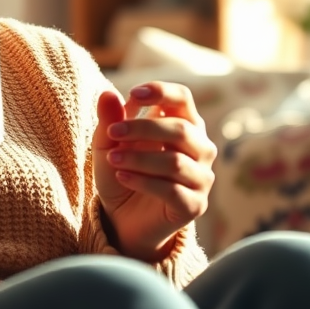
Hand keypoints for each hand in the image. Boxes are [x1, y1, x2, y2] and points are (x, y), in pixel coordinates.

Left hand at [92, 82, 215, 262]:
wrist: (121, 216)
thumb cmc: (120, 169)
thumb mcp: (107, 143)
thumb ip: (109, 119)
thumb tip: (107, 93)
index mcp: (183, 123)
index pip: (183, 98)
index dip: (162, 92)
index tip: (133, 94)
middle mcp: (200, 148)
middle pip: (181, 129)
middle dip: (143, 128)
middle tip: (112, 132)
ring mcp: (201, 177)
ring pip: (176, 162)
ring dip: (139, 158)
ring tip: (113, 159)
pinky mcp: (195, 205)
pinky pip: (172, 190)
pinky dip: (143, 181)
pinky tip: (122, 176)